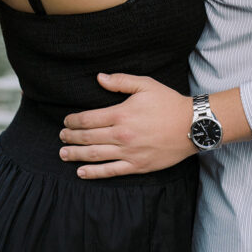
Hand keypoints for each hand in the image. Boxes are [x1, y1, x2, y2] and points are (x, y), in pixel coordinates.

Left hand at [58, 73, 195, 178]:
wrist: (191, 126)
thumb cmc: (168, 103)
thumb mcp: (145, 85)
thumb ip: (120, 81)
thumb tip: (99, 78)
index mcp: (121, 114)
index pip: (89, 119)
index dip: (73, 120)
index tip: (66, 121)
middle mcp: (122, 135)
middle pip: (88, 137)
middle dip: (71, 137)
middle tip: (61, 137)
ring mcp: (129, 152)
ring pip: (95, 155)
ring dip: (76, 155)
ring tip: (63, 154)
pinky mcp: (137, 165)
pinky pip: (111, 171)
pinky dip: (94, 173)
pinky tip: (81, 173)